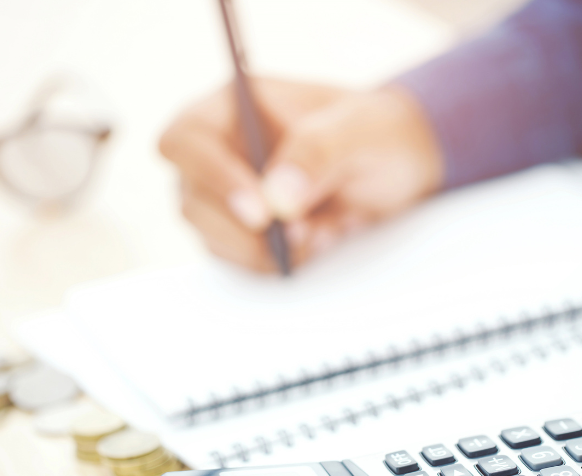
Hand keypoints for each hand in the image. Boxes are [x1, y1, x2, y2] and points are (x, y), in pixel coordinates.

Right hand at [158, 78, 442, 271]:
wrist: (397, 165)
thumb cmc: (375, 131)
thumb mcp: (359, 130)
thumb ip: (317, 151)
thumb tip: (277, 196)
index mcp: (234, 107)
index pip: (185, 141)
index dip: (211, 177)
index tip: (259, 210)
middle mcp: (220, 152)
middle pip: (193, 201)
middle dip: (245, 229)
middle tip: (300, 232)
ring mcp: (228, 197)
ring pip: (213, 238)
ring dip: (264, 251)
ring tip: (320, 233)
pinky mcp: (245, 233)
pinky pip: (241, 261)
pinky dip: (278, 262)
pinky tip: (317, 242)